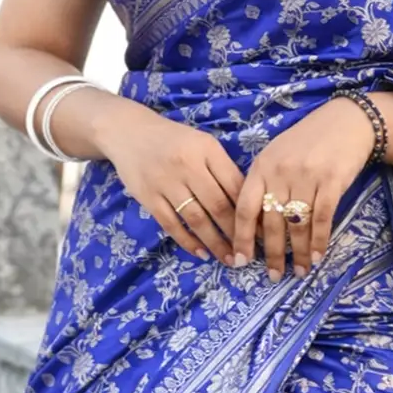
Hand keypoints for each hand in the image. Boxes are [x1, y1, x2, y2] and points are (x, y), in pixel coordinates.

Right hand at [95, 99, 243, 264]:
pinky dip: (188, 241)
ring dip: (215, 243)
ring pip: (196, 219)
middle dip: (236, 233)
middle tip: (248, 254)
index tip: (263, 231)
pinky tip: (201, 253)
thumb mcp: (202, 144)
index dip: (250, 211)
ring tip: (229, 259)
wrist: (129, 132)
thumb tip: (248, 202)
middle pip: (217, 205)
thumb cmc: (173, 139)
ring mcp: (166, 182)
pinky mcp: (148, 197)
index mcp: (207, 149)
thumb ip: (222, 168)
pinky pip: (171, 224)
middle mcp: (187, 165)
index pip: (234, 185)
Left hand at [233, 90, 392, 279]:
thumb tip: (252, 225)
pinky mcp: (331, 181)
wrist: (345, 121)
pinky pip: (322, 218)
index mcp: (261, 167)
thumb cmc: (307, 141)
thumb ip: (263, 184)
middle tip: (273, 276)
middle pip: (271, 222)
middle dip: (271, 253)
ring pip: (297, 224)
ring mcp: (306, 176)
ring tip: (298, 271)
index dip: (241, 237)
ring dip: (297, 252)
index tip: (240, 260)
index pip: (245, 207)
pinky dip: (319, 241)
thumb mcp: (276, 155)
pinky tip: (316, 256)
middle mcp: (280, 172)